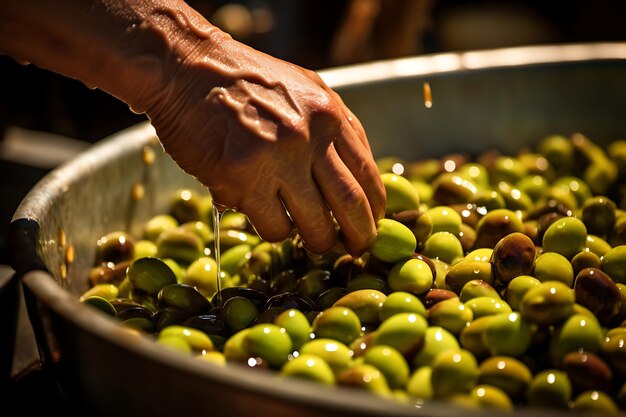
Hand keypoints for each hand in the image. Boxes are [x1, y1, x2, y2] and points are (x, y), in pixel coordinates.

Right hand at [146, 33, 385, 255]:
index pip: (368, 174)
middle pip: (351, 206)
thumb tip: (359, 178)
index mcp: (329, 114)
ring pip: (312, 227)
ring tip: (303, 233)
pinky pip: (272, 226)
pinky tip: (262, 210)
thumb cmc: (247, 81)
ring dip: (313, 240)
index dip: (375, 209)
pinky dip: (272, 228)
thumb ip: (334, 129)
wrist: (186, 67)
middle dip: (358, 238)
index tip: (372, 225)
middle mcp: (308, 136)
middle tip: (354, 250)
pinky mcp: (238, 177)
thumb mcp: (306, 90)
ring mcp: (274, 157)